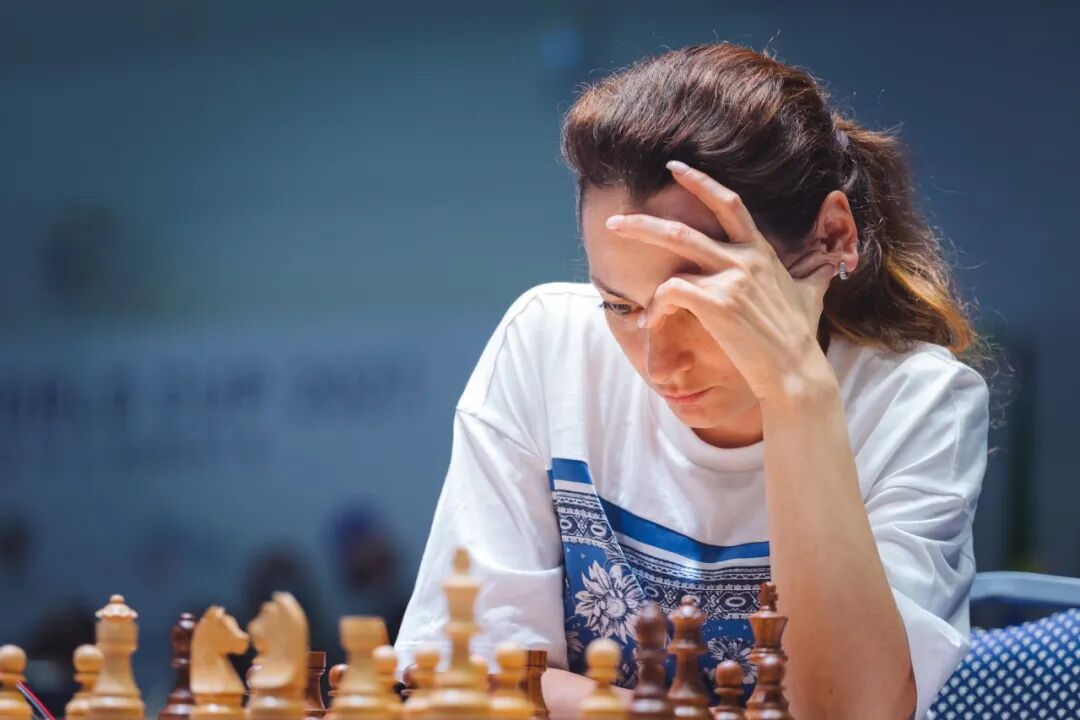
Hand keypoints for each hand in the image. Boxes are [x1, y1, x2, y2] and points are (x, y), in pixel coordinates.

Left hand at [604, 160, 837, 402]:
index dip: (700, 182)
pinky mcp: (717, 303)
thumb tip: (831, 263)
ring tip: (619, 279)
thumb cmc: (800, 335)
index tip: (674, 167)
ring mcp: (730, 279)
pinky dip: (654, 305)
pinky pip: (672, 291)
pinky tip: (650, 323)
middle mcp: (745, 258)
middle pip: (684, 228)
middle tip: (614, 221)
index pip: (730, 203)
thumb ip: (814, 272)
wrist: (796, 371)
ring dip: (643, 262)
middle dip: (644, 222)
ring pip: (674, 256)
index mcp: (761, 251)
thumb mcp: (812, 293)